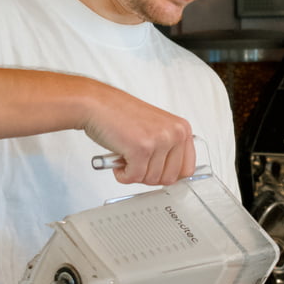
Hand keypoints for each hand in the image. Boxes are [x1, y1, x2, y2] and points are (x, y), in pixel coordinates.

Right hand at [81, 85, 195, 185]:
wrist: (96, 104)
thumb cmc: (120, 115)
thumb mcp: (156, 129)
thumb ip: (168, 149)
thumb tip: (174, 175)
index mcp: (181, 129)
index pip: (187, 169)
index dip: (168, 175)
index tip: (156, 172)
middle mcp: (174, 133)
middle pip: (170, 178)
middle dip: (149, 176)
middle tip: (136, 164)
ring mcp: (159, 140)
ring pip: (151, 179)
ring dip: (134, 174)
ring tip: (126, 157)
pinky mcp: (141, 149)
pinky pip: (134, 177)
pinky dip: (123, 175)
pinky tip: (118, 161)